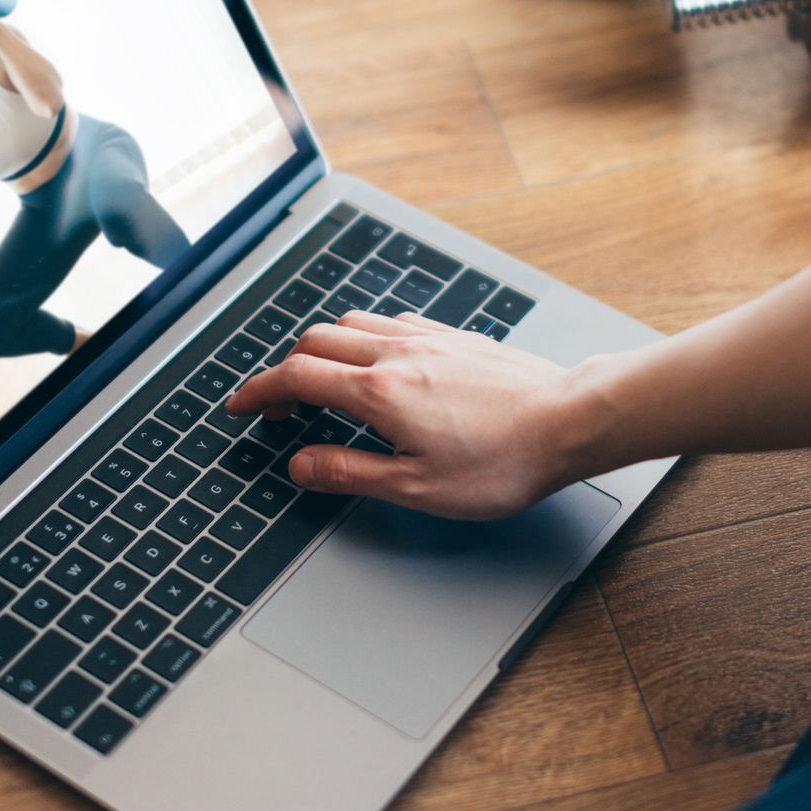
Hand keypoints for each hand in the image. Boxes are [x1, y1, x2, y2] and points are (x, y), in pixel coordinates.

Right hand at [226, 311, 595, 519]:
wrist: (569, 421)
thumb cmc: (503, 462)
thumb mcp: (417, 488)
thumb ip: (350, 473)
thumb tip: (300, 464)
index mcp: (379, 392)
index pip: (296, 377)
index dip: (258, 391)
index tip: (240, 408)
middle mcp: (397, 352)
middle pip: (315, 341)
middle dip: (285, 371)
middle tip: (278, 406)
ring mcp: (428, 338)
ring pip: (352, 324)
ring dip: (324, 349)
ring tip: (323, 385)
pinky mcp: (456, 336)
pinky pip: (391, 322)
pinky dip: (364, 338)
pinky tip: (379, 365)